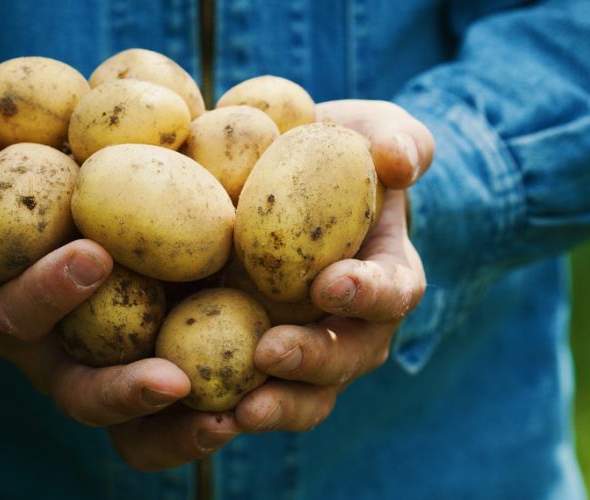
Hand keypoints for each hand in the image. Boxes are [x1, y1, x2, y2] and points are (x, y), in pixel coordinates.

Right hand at [0, 125, 237, 470]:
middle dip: (119, 390)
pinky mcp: (165, 388)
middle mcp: (64, 360)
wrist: (121, 199)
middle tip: (171, 378)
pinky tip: (247, 413)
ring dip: (174, 433)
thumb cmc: (56, 181)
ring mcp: (115, 382)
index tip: (95, 254)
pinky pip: (179, 430)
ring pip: (133, 435)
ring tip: (222, 422)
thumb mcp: (9, 161)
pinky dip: (205, 428)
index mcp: (18, 310)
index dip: (48, 291)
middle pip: (80, 395)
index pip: (18, 313)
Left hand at [234, 100, 430, 432]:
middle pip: (346, 358)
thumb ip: (397, 138)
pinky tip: (190, 412)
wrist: (274, 180)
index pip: (393, 291)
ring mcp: (304, 350)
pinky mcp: (252, 362)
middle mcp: (351, 326)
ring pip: (304, 397)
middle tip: (271, 353)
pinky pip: (247, 398)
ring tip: (238, 412)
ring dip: (276, 407)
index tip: (330, 283)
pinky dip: (224, 412)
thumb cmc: (330, 153)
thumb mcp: (368, 130)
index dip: (369, 293)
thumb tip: (399, 160)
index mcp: (384, 276)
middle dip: (313, 361)